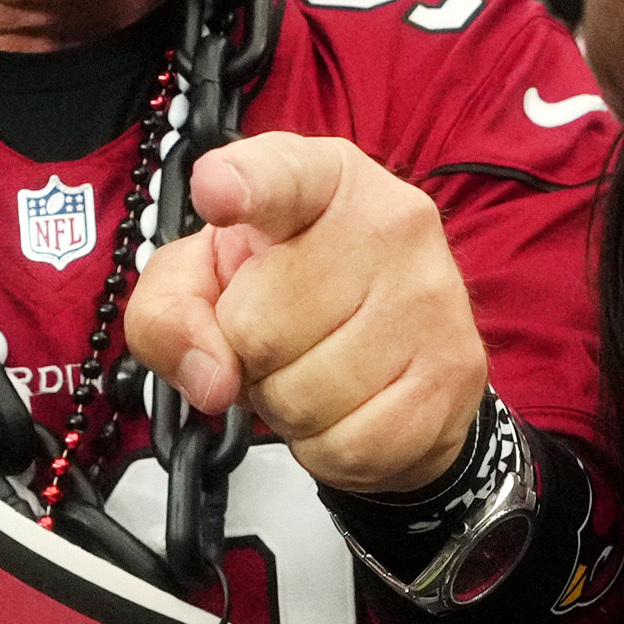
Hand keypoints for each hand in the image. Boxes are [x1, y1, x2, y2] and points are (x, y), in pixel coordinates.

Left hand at [125, 135, 485, 493]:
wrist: (402, 357)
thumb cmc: (291, 300)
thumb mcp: (206, 283)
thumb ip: (170, 313)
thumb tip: (213, 378)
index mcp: (320, 177)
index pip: (278, 174)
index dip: (240, 184)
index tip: (215, 192)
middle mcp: (388, 220)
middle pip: (257, 329)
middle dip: (248, 361)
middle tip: (278, 344)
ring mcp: (429, 296)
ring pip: (302, 397)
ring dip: (286, 409)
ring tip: (313, 374)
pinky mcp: (453, 371)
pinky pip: (349, 444)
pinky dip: (328, 448)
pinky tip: (347, 412)